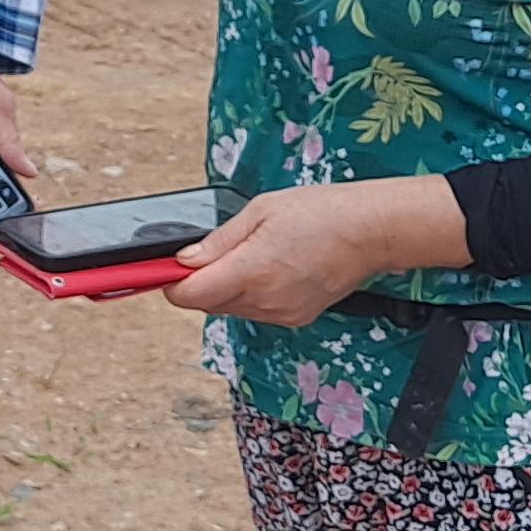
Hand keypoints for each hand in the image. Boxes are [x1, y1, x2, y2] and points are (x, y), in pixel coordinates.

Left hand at [160, 176, 468, 327]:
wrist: (371, 231)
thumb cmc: (319, 212)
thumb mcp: (260, 212)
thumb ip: (218, 242)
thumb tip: (183, 261)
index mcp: (252, 271)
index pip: (190, 295)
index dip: (169, 283)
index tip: (159, 270)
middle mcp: (265, 300)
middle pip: (206, 303)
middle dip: (196, 281)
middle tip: (203, 252)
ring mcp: (282, 314)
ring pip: (229, 308)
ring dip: (223, 287)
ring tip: (248, 253)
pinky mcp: (295, 318)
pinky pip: (255, 310)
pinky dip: (249, 293)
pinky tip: (268, 267)